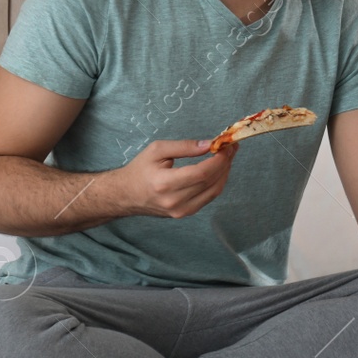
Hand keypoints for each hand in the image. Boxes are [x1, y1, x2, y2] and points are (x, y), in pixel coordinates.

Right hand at [111, 137, 236, 218]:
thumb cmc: (140, 170)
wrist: (126, 195)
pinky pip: (209, 197)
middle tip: (231, 147)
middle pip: (210, 182)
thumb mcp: (157, 150)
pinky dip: (217, 182)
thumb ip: (184, 146)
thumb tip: (208, 144)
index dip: (219, 159)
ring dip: (224, 172)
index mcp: (164, 184)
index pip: (202, 173)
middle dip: (225, 163)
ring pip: (214, 191)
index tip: (226, 145)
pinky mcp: (185, 213)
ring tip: (227, 156)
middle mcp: (174, 201)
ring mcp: (181, 211)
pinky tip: (218, 169)